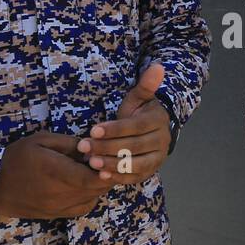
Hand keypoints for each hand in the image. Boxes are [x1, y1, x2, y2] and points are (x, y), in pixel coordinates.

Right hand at [0, 132, 112, 219]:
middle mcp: (59, 193)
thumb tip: (91, 148)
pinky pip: (82, 208)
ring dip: (99, 187)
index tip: (110, 160)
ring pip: (91, 199)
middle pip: (95, 189)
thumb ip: (68, 143)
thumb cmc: (16, 158)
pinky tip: (85, 187)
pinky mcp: (55, 214)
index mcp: (55, 172)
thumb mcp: (40, 140)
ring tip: (96, 173)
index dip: (106, 171)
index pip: (90, 178)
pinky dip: (90, 198)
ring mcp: (58, 207)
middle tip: (106, 163)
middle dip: (106, 176)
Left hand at [78, 63, 172, 185]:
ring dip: (111, 164)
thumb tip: (157, 66)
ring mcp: (156, 159)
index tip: (93, 130)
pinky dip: (118, 178)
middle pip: (133, 147)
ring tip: (90, 162)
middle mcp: (161, 141)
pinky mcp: (149, 172)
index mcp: (158, 121)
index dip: (114, 129)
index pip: (135, 127)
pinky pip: (134, 178)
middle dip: (106, 147)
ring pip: (134, 164)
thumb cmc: (139, 113)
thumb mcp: (139, 98)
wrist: (151, 133)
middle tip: (84, 147)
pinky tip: (101, 176)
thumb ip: (145, 85)